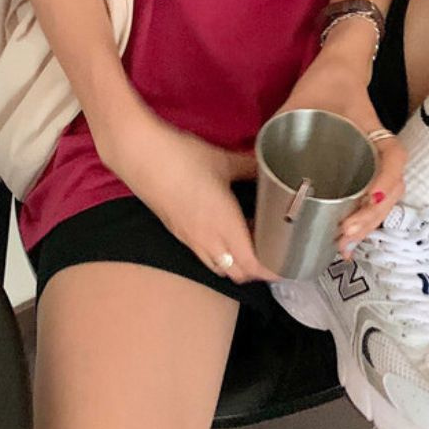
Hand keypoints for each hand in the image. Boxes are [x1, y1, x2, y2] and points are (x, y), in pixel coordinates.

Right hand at [101, 113, 283, 284]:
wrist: (138, 155)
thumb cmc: (182, 157)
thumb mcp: (223, 159)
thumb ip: (250, 166)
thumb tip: (271, 167)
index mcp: (223, 225)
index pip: (253, 265)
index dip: (273, 270)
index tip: (290, 263)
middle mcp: (207, 239)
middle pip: (238, 273)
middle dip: (259, 269)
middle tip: (275, 249)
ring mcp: (188, 238)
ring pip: (219, 266)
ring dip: (238, 262)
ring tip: (252, 240)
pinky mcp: (176, 231)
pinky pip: (204, 254)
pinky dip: (220, 252)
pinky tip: (225, 229)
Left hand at [272, 51, 406, 259]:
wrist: (335, 71)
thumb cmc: (321, 86)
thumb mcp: (300, 103)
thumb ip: (280, 129)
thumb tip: (256, 165)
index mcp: (372, 130)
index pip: (394, 157)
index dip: (386, 180)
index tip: (369, 197)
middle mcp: (381, 148)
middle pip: (392, 189)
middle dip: (371, 217)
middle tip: (344, 236)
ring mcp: (377, 158)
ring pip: (385, 198)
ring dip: (369, 224)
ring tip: (344, 244)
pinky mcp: (367, 167)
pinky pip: (374, 195)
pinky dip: (365, 218)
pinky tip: (347, 238)